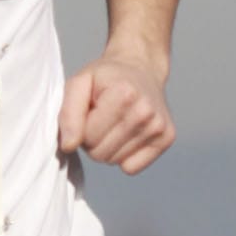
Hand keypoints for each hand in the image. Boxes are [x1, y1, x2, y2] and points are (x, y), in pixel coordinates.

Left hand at [57, 53, 173, 174]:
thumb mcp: (80, 83)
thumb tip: (68, 146)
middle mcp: (146, 112)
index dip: (82, 128)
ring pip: (114, 162)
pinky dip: (124, 156)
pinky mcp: (167, 138)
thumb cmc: (106, 78)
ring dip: (108, 147)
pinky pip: (132, 168)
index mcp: (124, 94)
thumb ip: (68, 114)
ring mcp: (159, 126)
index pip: (87, 138)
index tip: (91, 110)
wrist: (141, 68)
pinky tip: (127, 134)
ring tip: (114, 123)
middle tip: (101, 118)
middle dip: (93, 140)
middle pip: (100, 154)